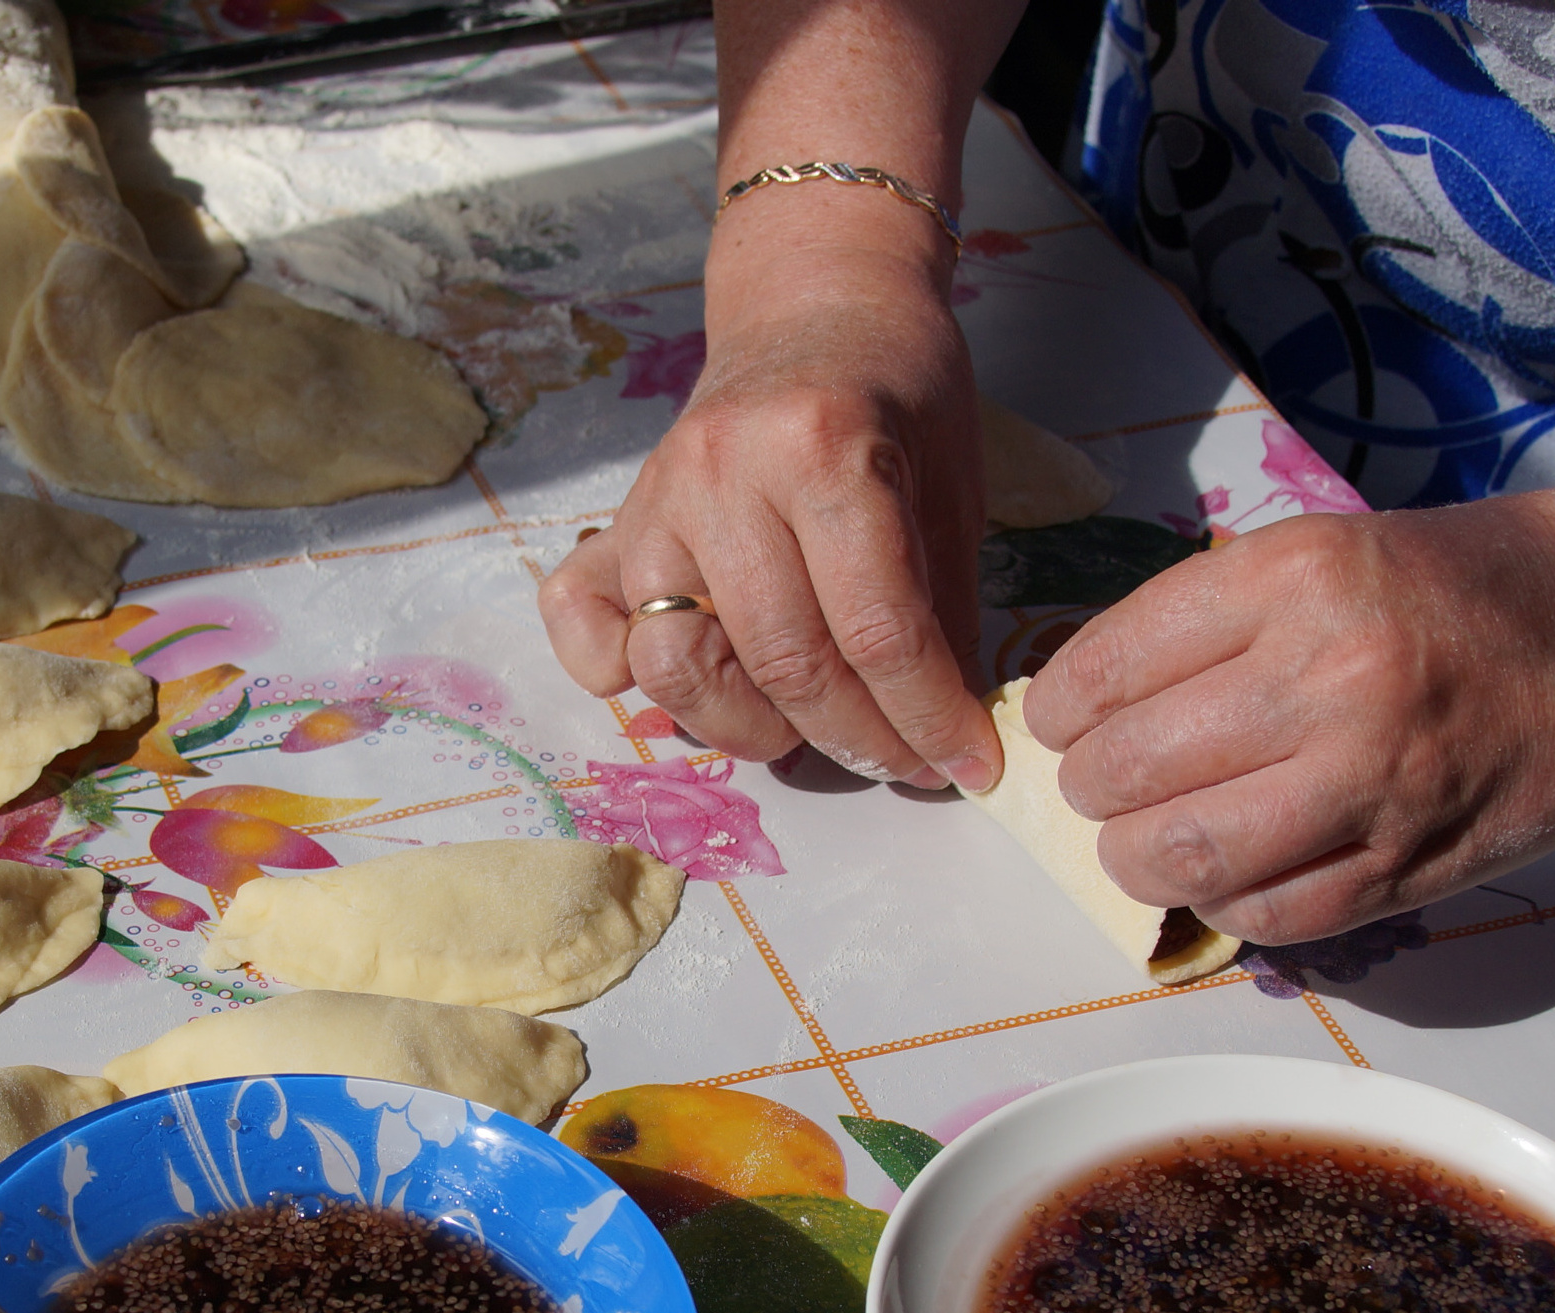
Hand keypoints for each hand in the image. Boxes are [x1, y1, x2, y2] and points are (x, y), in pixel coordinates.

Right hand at [537, 204, 999, 789]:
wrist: (814, 303)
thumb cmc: (898, 390)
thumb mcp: (952, 487)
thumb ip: (941, 610)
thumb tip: (944, 734)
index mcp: (824, 448)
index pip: (877, 629)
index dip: (929, 717)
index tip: (968, 767)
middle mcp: (726, 473)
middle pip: (785, 663)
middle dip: (860, 740)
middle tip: (907, 762)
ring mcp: (657, 500)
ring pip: (678, 665)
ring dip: (750, 728)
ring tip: (806, 727)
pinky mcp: (616, 522)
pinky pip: (585, 627)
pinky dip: (622, 674)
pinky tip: (697, 678)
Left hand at [1027, 483, 1554, 942]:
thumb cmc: (1478, 582)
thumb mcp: (1335, 549)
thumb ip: (1220, 620)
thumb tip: (1093, 701)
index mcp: (1298, 576)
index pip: (1110, 664)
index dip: (1060, 707)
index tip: (1059, 722)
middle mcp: (1331, 676)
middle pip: (1129, 768)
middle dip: (1090, 788)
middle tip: (1102, 785)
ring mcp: (1374, 779)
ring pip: (1181, 855)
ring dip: (1136, 858)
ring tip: (1147, 838)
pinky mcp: (1411, 863)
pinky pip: (1267, 915)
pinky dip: (1224, 904)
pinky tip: (1231, 872)